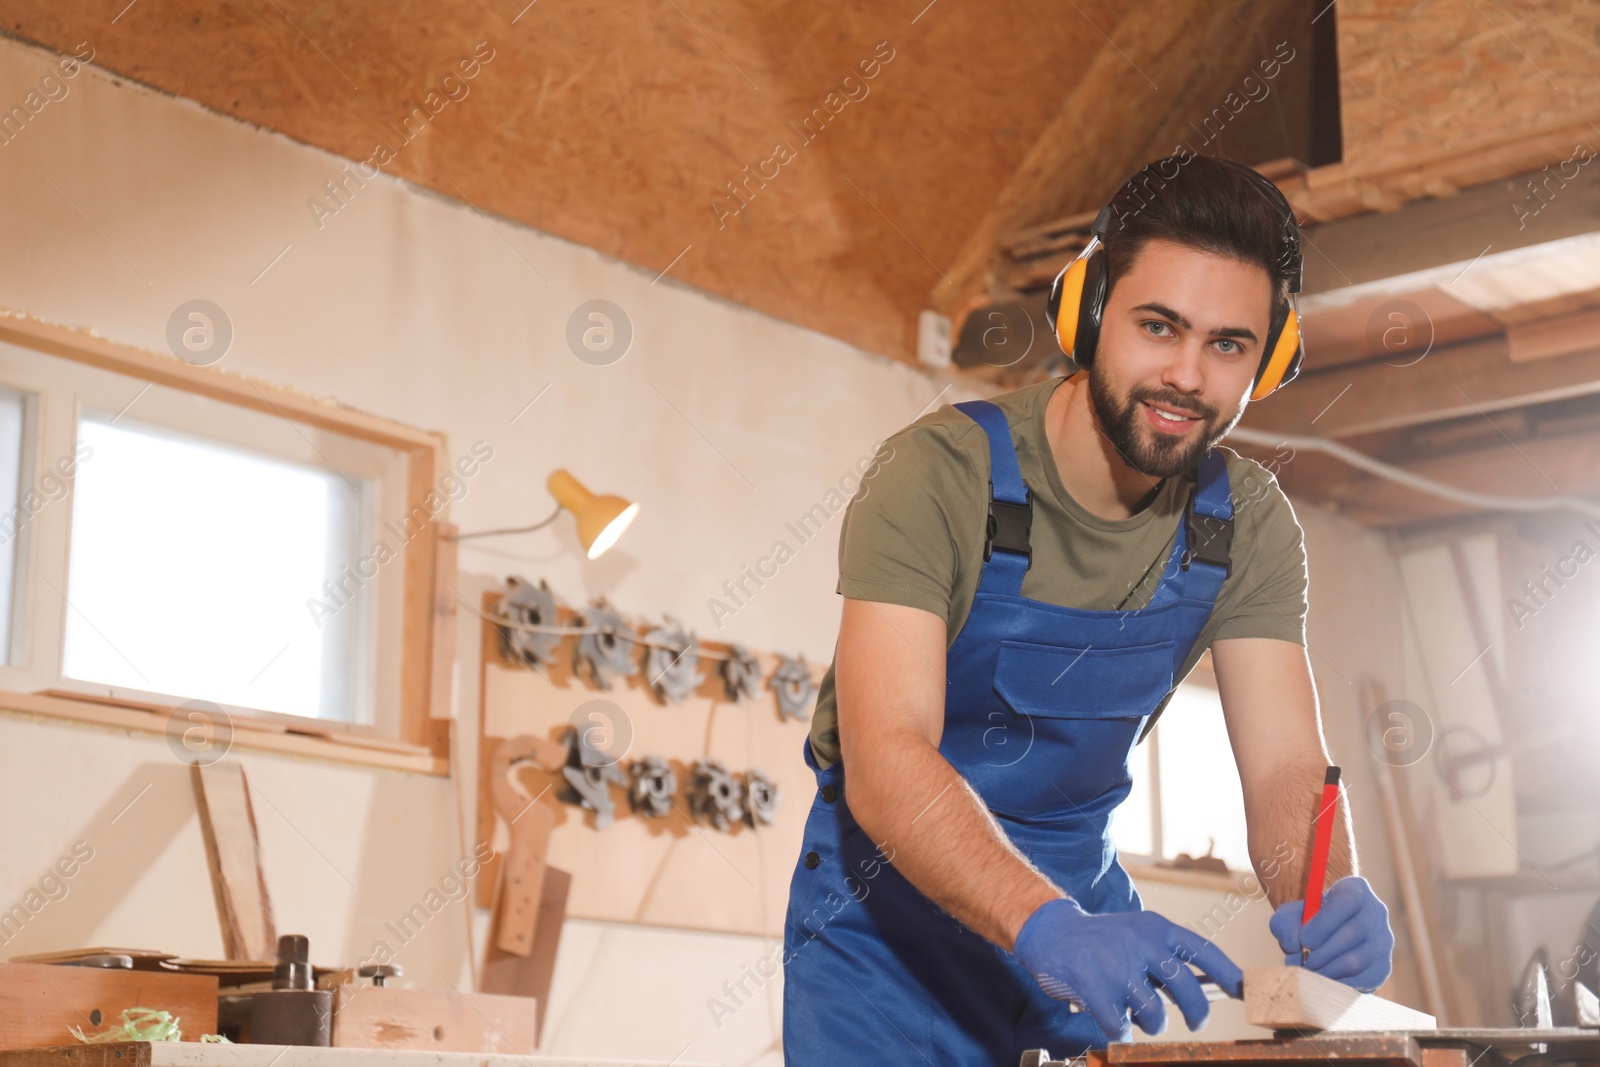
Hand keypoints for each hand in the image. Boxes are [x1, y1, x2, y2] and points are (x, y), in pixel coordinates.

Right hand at [1013, 897, 1243, 1041]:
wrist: (1051, 934)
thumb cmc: (1102, 941)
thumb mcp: (1137, 935)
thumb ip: (1167, 957)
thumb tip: (1207, 990)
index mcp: (1156, 928)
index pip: (1203, 951)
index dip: (1229, 973)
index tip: (1245, 991)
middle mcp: (1140, 943)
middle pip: (1187, 990)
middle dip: (1197, 1014)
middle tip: (1195, 1022)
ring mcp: (1117, 966)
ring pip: (1155, 1016)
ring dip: (1150, 1023)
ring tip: (1135, 1012)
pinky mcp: (1095, 989)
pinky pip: (1121, 1029)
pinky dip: (1118, 1031)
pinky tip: (1109, 1016)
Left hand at [1270, 876, 1394, 992]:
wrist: (1326, 934)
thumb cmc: (1306, 920)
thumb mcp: (1289, 914)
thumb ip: (1285, 924)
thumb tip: (1294, 945)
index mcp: (1356, 890)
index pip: (1347, 902)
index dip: (1324, 923)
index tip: (1303, 940)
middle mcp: (1376, 914)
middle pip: (1351, 935)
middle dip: (1320, 953)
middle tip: (1299, 962)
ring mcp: (1383, 942)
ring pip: (1356, 961)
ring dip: (1325, 970)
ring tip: (1306, 971)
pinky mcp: (1383, 967)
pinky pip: (1360, 981)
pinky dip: (1336, 983)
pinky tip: (1321, 977)